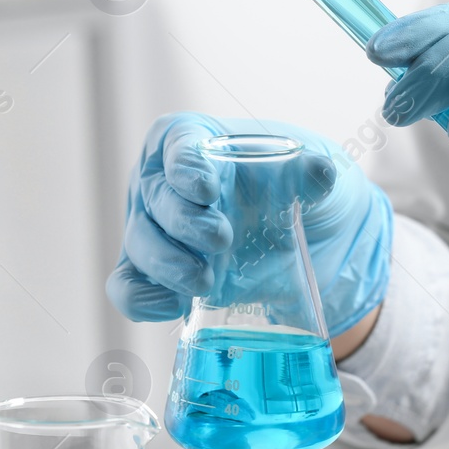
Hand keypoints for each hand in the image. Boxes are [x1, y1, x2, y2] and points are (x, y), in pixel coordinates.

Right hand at [106, 113, 392, 334]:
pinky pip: (129, 285)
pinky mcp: (156, 273)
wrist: (309, 240)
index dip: (185, 166)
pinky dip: (141, 300)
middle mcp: (163, 181)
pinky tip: (172, 308)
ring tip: (204, 282)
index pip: (176, 144)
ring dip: (166, 264)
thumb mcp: (313, 176)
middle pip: (155, 198)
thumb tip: (319, 172)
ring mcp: (154, 228)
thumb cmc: (297, 189)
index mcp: (193, 140)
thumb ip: (312, 173)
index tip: (207, 190)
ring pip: (139, 243)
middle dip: (183, 222)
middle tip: (221, 240)